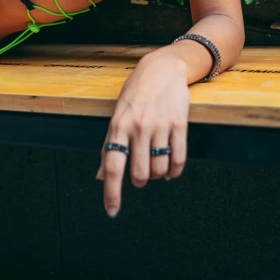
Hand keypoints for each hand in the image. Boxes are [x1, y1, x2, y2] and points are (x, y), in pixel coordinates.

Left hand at [96, 50, 190, 217]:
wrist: (162, 67)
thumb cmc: (136, 93)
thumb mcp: (117, 115)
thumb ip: (110, 146)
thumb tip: (100, 177)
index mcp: (118, 126)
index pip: (113, 166)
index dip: (112, 193)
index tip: (113, 212)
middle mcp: (138, 127)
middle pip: (139, 174)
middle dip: (140, 181)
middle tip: (141, 175)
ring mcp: (159, 125)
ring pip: (159, 169)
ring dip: (159, 175)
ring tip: (157, 166)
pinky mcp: (179, 123)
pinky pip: (179, 159)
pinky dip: (174, 171)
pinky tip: (171, 169)